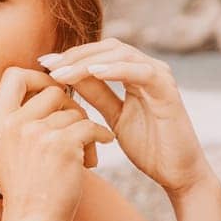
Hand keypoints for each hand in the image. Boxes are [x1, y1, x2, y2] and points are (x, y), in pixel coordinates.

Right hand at [0, 66, 115, 220]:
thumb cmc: (25, 190)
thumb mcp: (6, 151)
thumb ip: (17, 122)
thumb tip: (41, 88)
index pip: (14, 75)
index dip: (37, 77)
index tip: (50, 94)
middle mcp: (13, 124)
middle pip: (52, 90)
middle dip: (69, 106)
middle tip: (74, 128)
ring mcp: (37, 133)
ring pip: (74, 112)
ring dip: (84, 131)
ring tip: (83, 156)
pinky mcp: (63, 145)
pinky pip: (91, 127)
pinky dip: (99, 138)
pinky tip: (94, 158)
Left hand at [42, 38, 214, 195]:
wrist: (177, 172)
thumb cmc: (147, 146)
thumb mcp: (113, 117)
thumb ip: (96, 95)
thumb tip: (66, 77)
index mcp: (134, 74)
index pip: (99, 54)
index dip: (71, 56)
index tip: (43, 64)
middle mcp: (148, 69)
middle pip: (108, 47)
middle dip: (75, 55)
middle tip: (48, 64)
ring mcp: (160, 76)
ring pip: (121, 54)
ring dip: (88, 61)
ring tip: (62, 72)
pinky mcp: (168, 90)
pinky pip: (141, 72)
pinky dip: (117, 69)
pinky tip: (93, 72)